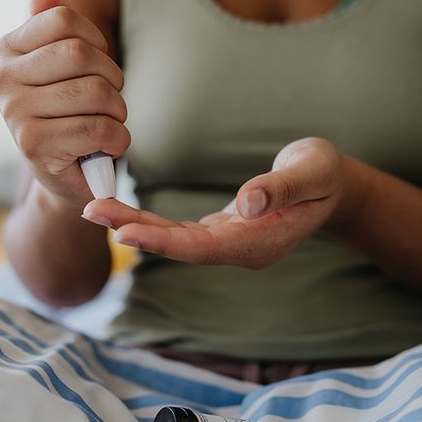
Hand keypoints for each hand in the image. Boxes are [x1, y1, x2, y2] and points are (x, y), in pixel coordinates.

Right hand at [0, 0, 129, 209]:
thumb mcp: (62, 70)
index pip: (64, 20)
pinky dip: (118, 138)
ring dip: (118, 112)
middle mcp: (2, 80)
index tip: (97, 67)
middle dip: (112, 78)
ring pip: (96, 92)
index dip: (97, 42)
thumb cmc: (70, 117)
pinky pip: (99, 128)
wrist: (66, 178)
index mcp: (7, 52)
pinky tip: (108, 146)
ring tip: (108, 124)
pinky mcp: (35, 146)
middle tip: (109, 101)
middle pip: (82, 54)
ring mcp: (15, 114)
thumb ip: (54, 29)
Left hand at [82, 138, 349, 267]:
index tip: (124, 231)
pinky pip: (181, 230)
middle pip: (179, 246)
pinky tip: (124, 213)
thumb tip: (248, 203)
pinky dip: (152, 222)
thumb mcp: (312, 173)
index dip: (163, 242)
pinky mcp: (223, 230)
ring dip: (136, 225)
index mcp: (260, 242)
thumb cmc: (323, 175)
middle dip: (135, 230)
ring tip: (96, 209)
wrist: (332, 186)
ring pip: (176, 239)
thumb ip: (281, 188)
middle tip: (90, 210)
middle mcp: (240, 249)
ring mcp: (231, 242)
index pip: (203, 247)